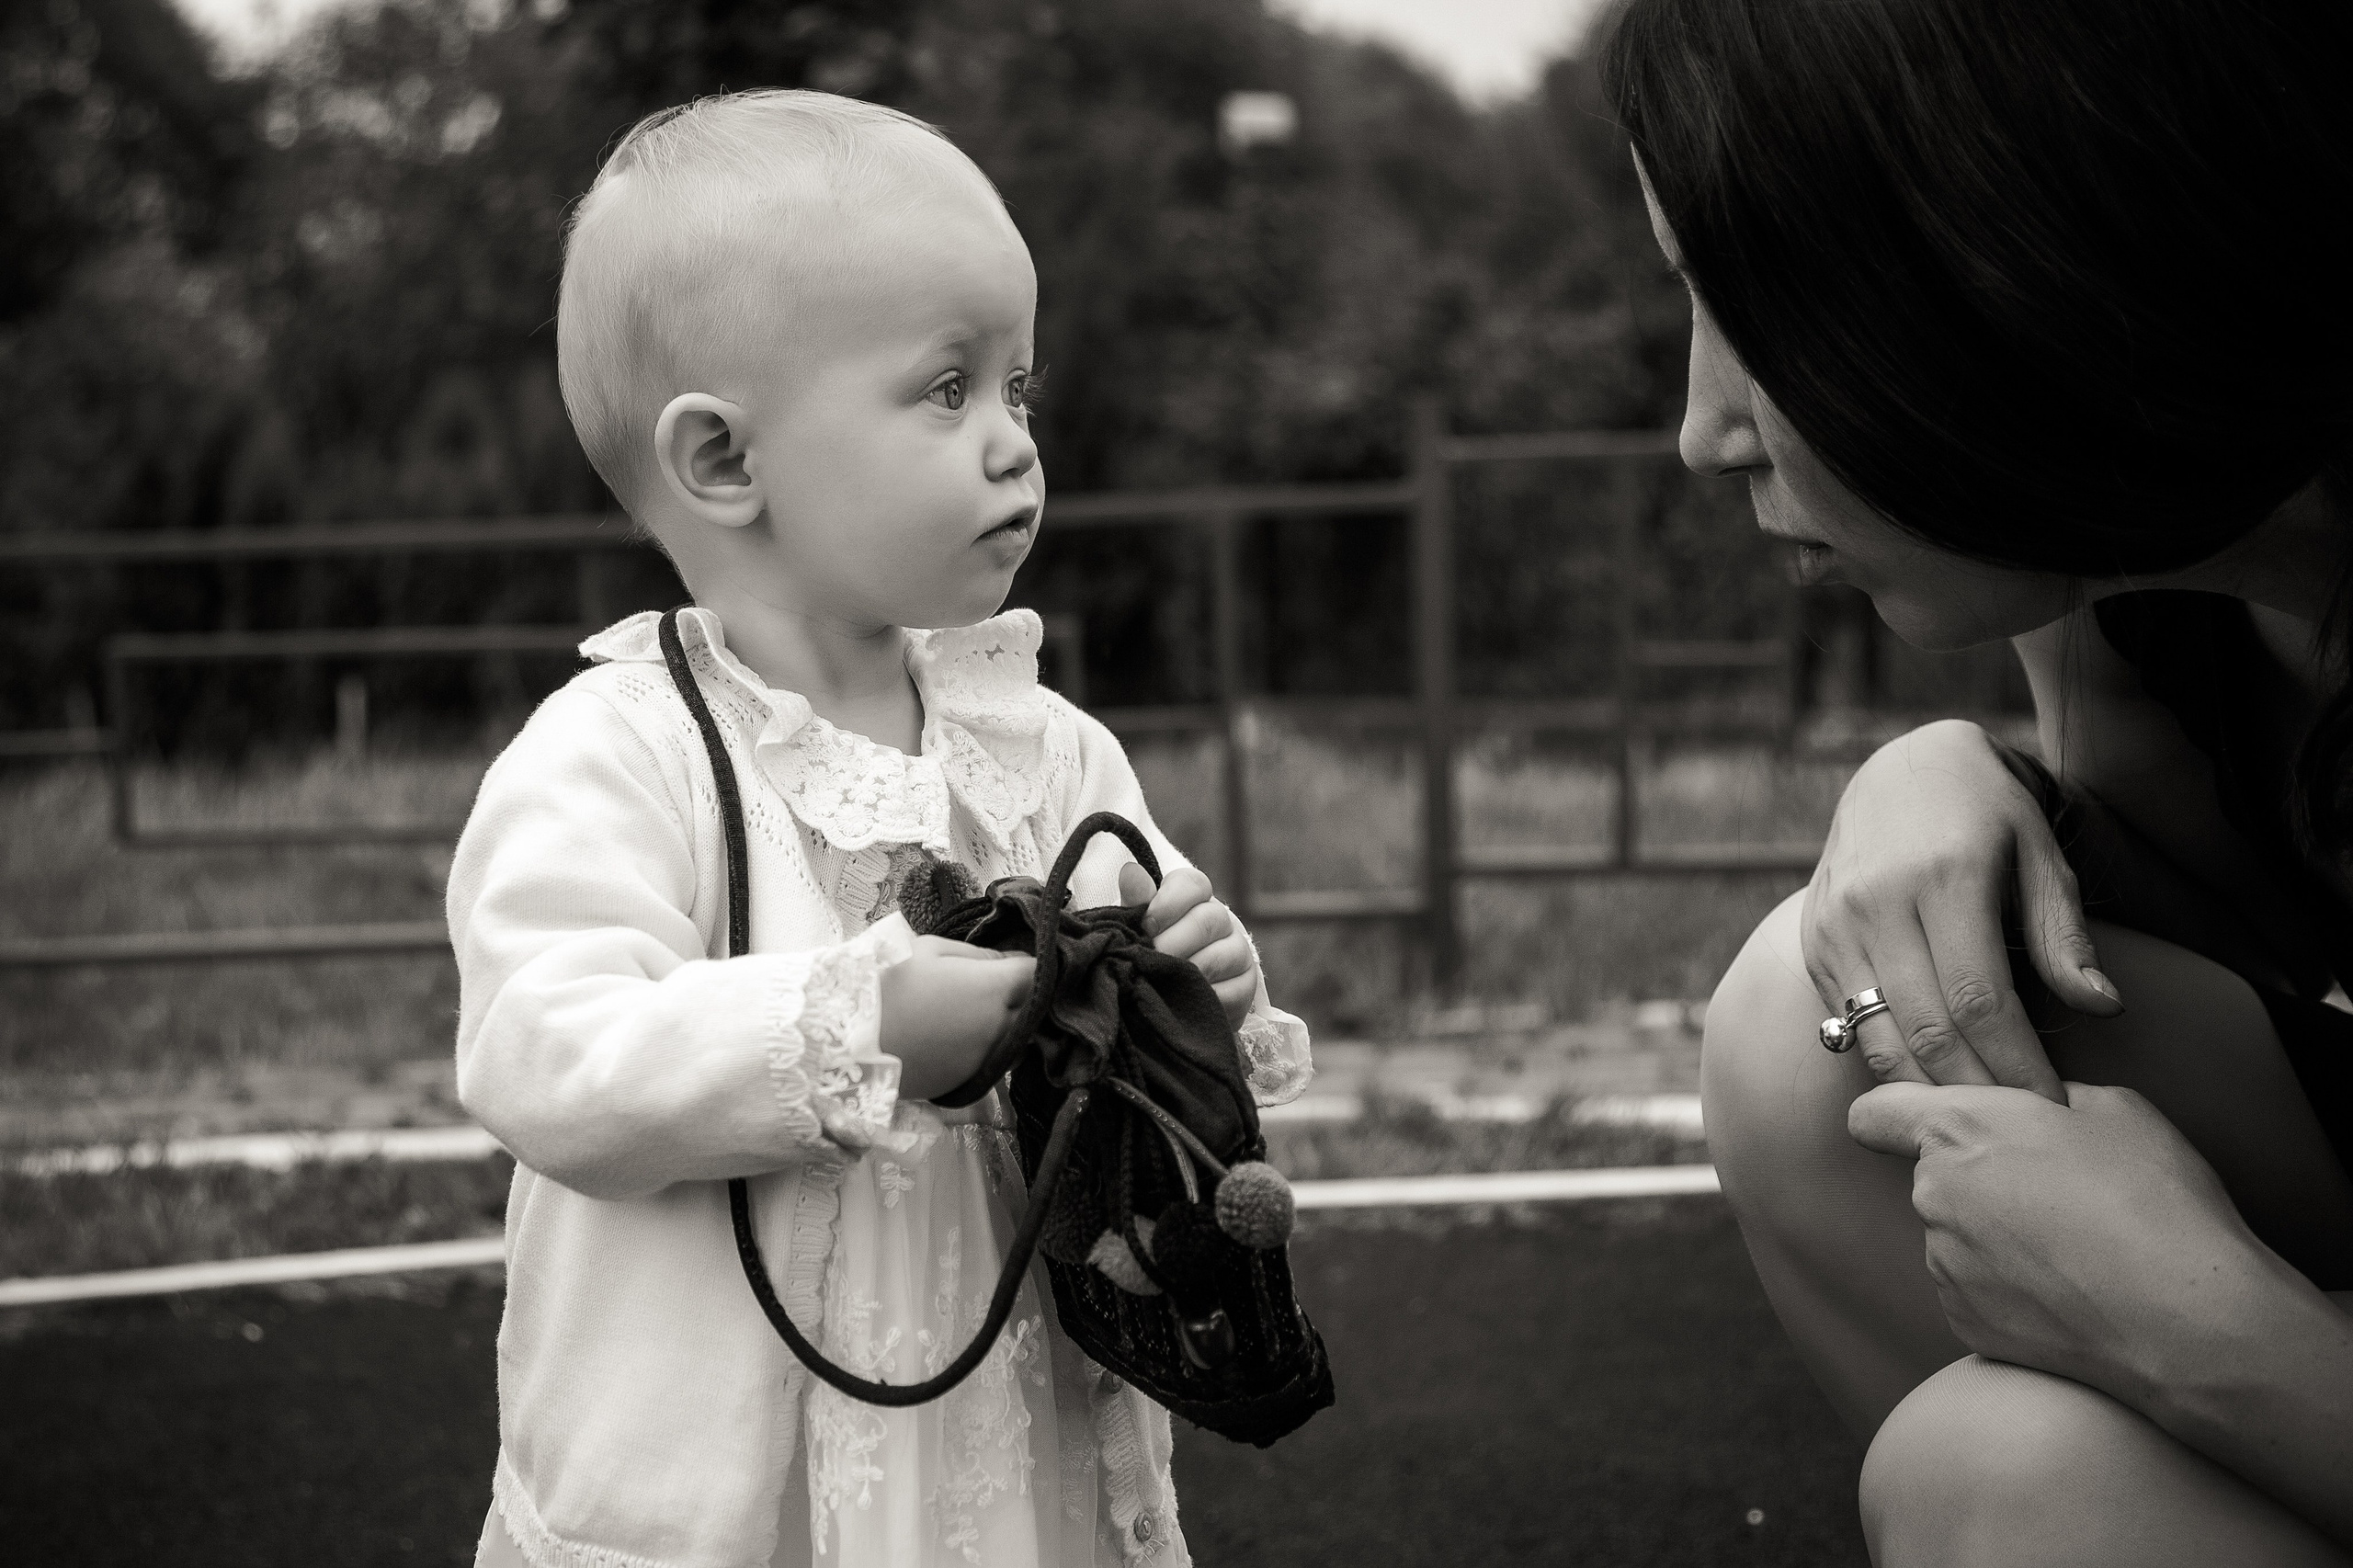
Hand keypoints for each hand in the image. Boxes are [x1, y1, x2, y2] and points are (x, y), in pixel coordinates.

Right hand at [879, 935, 1034, 1101]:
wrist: (848, 1041)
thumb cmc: (887, 983)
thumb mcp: (929, 950)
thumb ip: (978, 956)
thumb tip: (1010, 963)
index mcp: (993, 989)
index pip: (1037, 973)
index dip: (1030, 965)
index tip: (1013, 963)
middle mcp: (1000, 1027)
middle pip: (1030, 1009)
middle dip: (1018, 996)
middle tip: (986, 986)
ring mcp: (986, 1059)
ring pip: (1014, 1038)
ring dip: (1003, 1024)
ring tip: (965, 1013)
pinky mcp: (969, 1081)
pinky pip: (989, 1059)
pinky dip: (981, 1048)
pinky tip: (950, 1038)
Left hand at [1118, 862, 1258, 1026]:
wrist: (1166, 998)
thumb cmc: (1150, 953)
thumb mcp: (1137, 929)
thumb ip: (1135, 902)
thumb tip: (1130, 871)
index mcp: (1194, 898)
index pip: (1194, 884)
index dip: (1169, 902)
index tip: (1147, 925)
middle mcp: (1222, 920)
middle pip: (1208, 920)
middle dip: (1174, 943)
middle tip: (1151, 960)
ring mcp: (1238, 952)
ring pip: (1222, 954)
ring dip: (1188, 971)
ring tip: (1163, 982)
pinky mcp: (1246, 984)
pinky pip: (1234, 989)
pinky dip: (1206, 997)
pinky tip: (1185, 1001)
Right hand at [1804, 719, 2118, 1100]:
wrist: (1901, 769)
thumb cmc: (1987, 814)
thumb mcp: (2041, 854)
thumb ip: (2064, 934)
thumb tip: (2103, 1007)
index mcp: (1943, 877)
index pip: (1980, 1000)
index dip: (2017, 1064)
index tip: (2053, 1107)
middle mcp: (1878, 902)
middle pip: (1926, 1029)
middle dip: (1977, 1093)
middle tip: (2020, 1134)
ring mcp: (1836, 924)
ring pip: (1878, 1036)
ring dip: (1927, 1092)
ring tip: (1975, 1126)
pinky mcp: (1815, 941)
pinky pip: (1849, 1023)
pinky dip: (1889, 1063)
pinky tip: (1929, 1088)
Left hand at [1849, 1079, 2266, 1398]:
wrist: (2188, 1322)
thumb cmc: (2156, 1204)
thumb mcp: (2115, 1110)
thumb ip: (2050, 1098)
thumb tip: (2039, 1106)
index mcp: (1960, 1129)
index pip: (1873, 1113)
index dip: (1894, 1116)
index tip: (1929, 1126)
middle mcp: (1933, 1195)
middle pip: (1930, 1176)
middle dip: (1975, 1177)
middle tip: (2053, 1193)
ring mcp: (1944, 1264)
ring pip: (1953, 1235)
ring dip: (1993, 1235)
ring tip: (2073, 1250)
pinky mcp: (1963, 1320)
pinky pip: (1973, 1289)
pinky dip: (2006, 1287)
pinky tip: (2068, 1291)